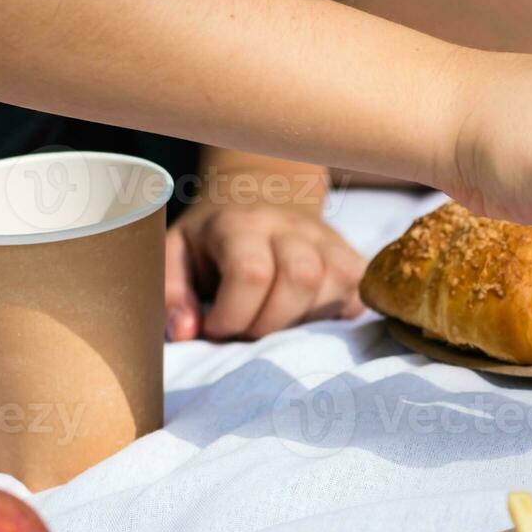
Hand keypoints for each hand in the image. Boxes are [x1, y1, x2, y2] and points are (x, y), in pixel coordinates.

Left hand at [164, 204, 367, 341]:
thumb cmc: (211, 241)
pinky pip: (359, 295)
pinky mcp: (354, 261)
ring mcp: (330, 242)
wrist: (259, 199)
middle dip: (270, 323)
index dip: (233, 315)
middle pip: (301, 278)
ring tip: (275, 324)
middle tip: (247, 331)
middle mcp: (291, 226)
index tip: (215, 328)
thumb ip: (171, 293)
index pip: (252, 273)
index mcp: (241, 222)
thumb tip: (186, 333)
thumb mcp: (174, 256)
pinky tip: (306, 319)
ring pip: (334, 286)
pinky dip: (334, 317)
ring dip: (301, 322)